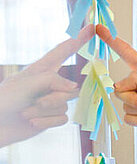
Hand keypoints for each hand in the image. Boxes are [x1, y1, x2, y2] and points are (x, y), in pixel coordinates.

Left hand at [0, 26, 92, 147]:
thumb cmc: (6, 99)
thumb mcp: (28, 83)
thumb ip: (53, 80)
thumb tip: (74, 86)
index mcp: (40, 70)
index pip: (62, 52)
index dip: (76, 41)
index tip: (90, 29)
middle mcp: (47, 84)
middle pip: (69, 88)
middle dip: (54, 98)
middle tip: (37, 102)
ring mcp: (50, 101)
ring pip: (65, 105)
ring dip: (45, 111)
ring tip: (26, 113)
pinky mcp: (51, 117)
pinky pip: (63, 119)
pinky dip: (47, 122)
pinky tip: (32, 122)